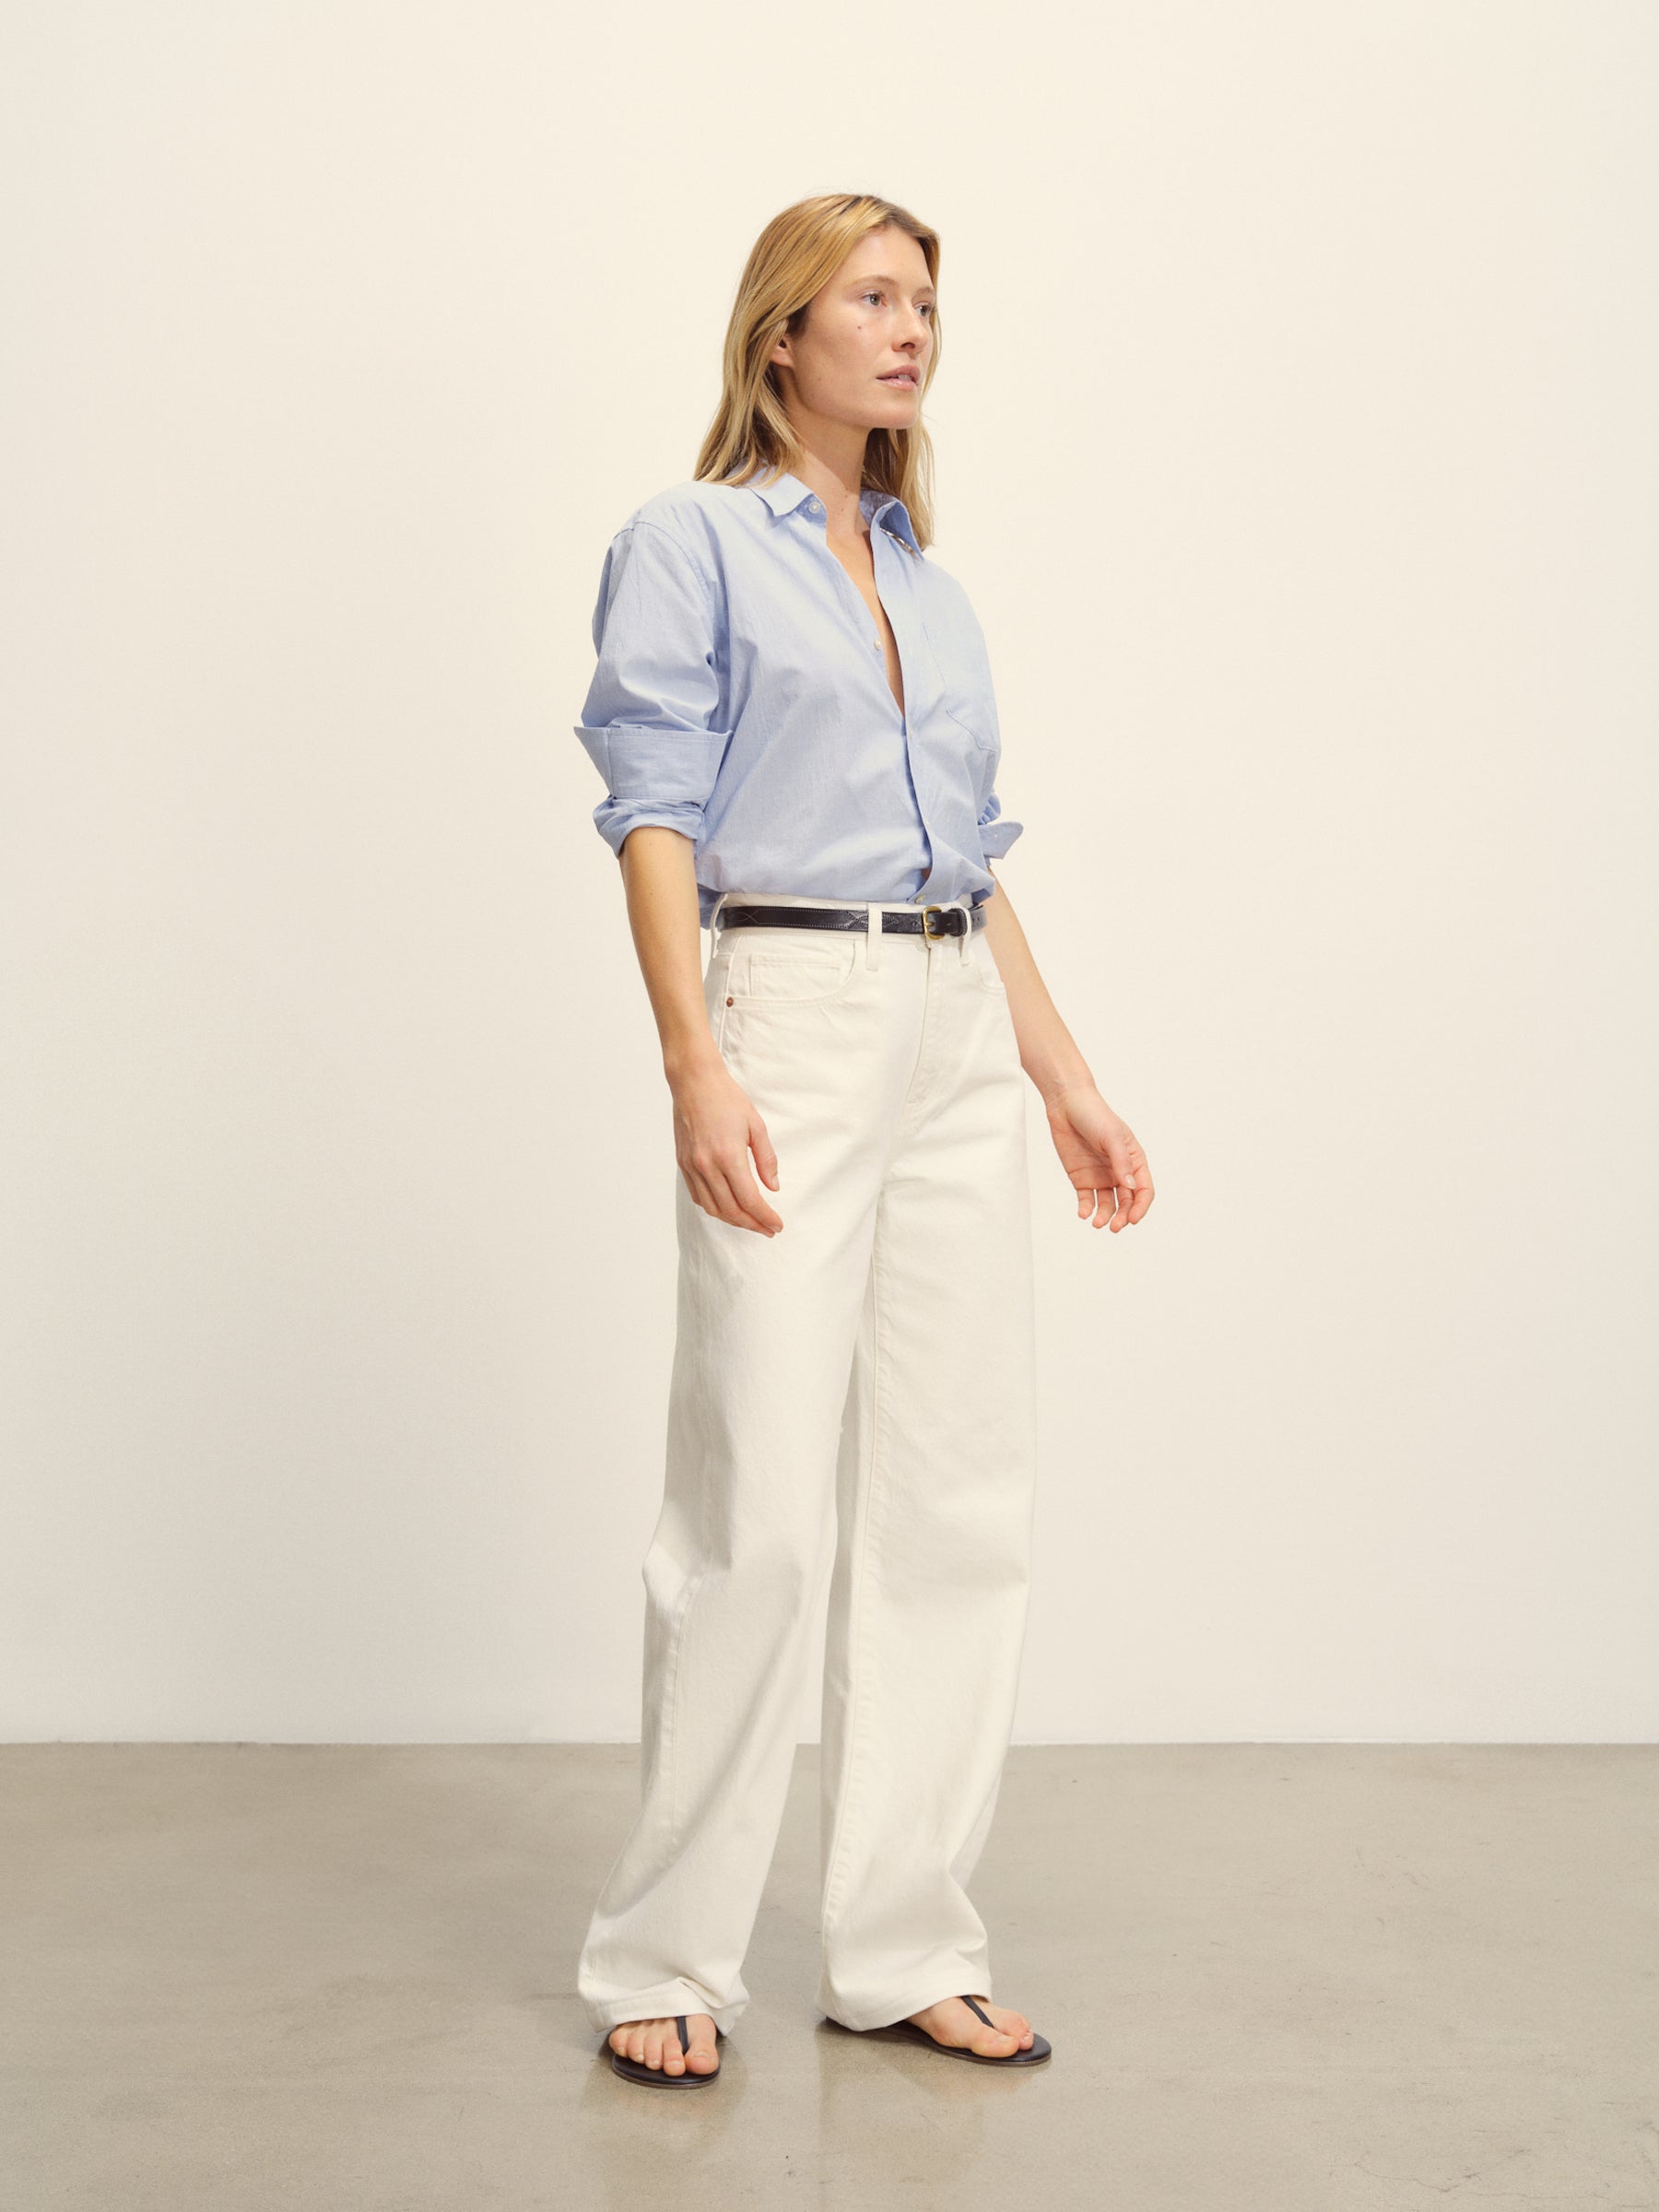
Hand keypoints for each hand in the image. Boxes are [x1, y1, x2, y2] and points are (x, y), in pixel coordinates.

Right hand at [671, 1053, 783, 1235]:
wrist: (694, 1082)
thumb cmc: (727, 1099)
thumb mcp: (756, 1125)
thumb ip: (766, 1159)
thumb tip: (773, 1187)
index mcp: (728, 1156)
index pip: (749, 1200)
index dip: (765, 1217)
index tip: (777, 1225)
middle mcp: (706, 1166)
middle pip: (731, 1210)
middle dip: (752, 1224)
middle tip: (768, 1229)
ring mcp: (692, 1166)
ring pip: (712, 1208)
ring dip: (733, 1220)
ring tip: (750, 1221)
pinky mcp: (682, 1164)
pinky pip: (698, 1196)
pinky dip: (714, 1208)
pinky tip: (727, 1208)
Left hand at [1044, 1083, 1153, 1230]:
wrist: (1066, 1105)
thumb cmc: (1095, 1115)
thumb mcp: (1112, 1137)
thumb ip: (1122, 1162)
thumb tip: (1131, 1188)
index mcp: (1134, 1161)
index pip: (1144, 1190)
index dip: (1141, 1207)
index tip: (1133, 1219)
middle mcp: (1120, 1172)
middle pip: (1127, 1202)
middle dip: (1123, 1216)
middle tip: (1114, 1227)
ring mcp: (1101, 1176)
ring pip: (1108, 1204)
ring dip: (1105, 1215)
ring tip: (1097, 1223)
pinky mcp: (1081, 1179)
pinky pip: (1087, 1199)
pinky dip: (1087, 1209)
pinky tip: (1084, 1214)